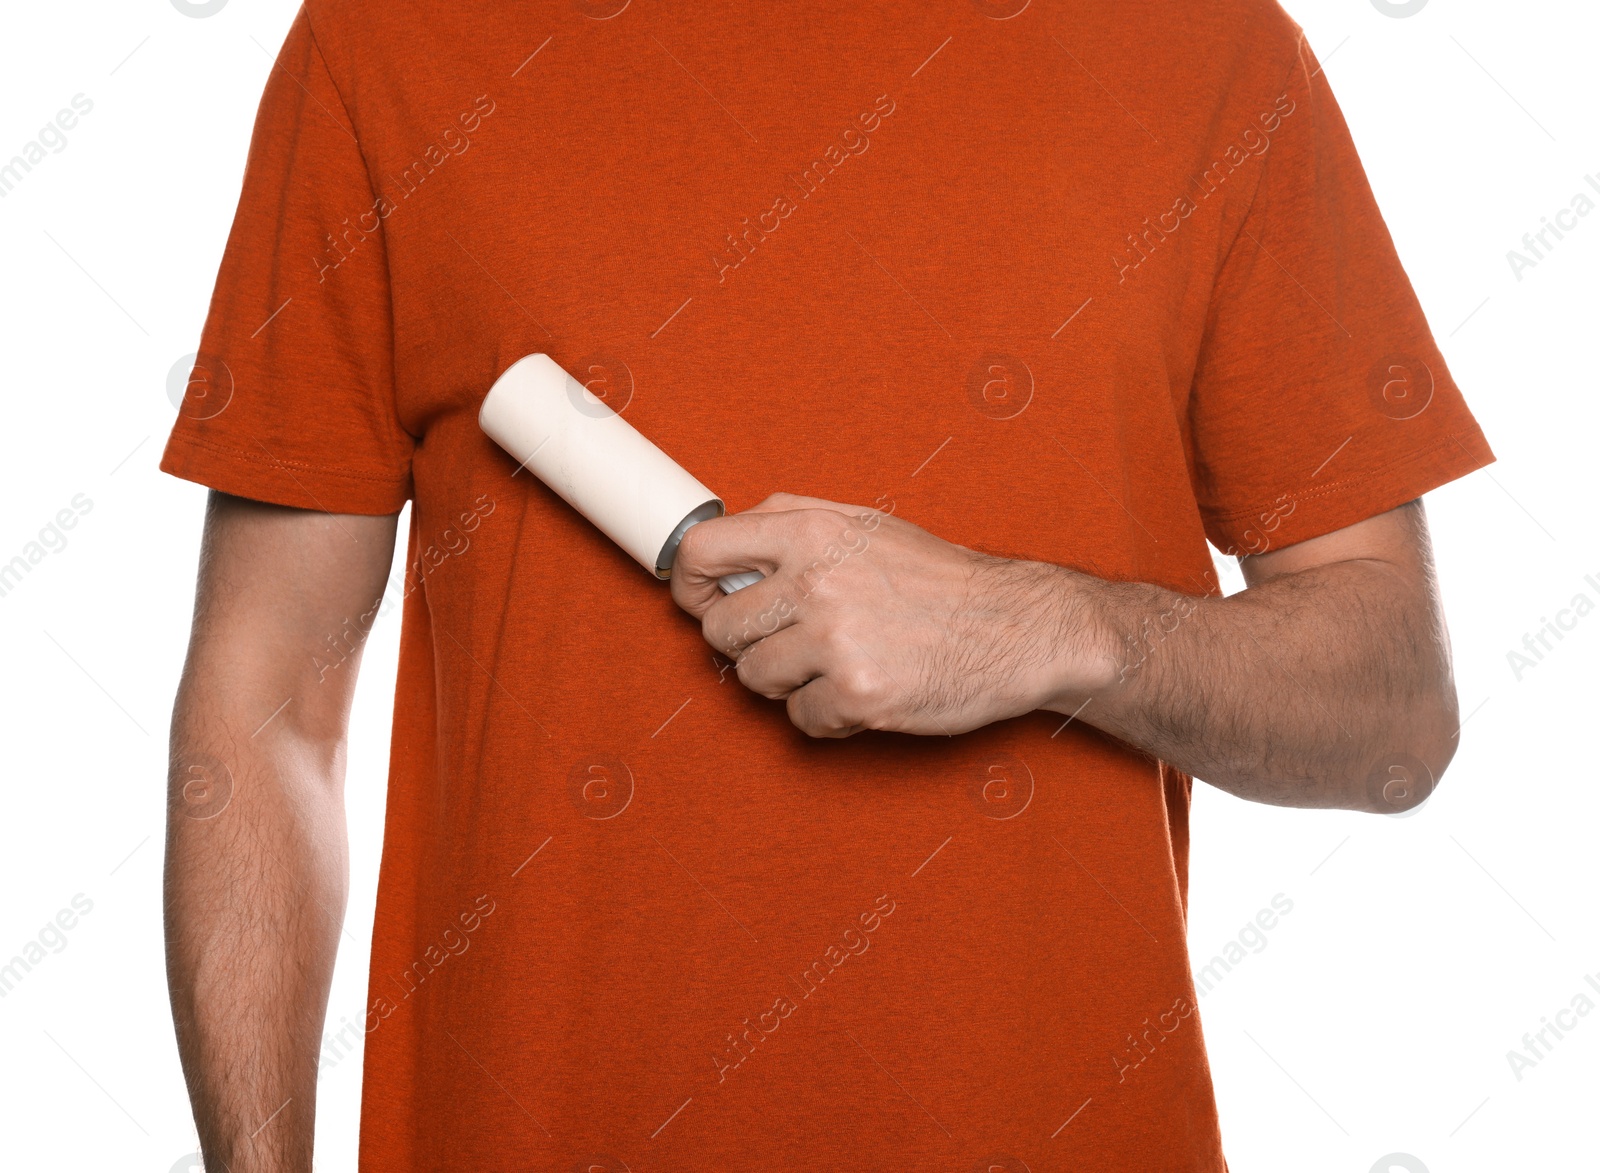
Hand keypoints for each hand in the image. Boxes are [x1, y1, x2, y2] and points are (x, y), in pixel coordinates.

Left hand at [670, 493, 1117, 736]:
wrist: (1018, 626)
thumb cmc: (941, 579)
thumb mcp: (866, 522)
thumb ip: (793, 523)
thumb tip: (724, 545)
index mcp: (811, 532)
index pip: (701, 551)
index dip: (688, 584)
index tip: (701, 602)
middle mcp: (816, 582)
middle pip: (719, 628)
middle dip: (747, 642)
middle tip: (792, 641)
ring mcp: (834, 641)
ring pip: (753, 678)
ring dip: (787, 681)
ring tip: (836, 663)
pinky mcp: (857, 695)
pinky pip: (800, 720)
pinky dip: (826, 715)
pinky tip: (864, 691)